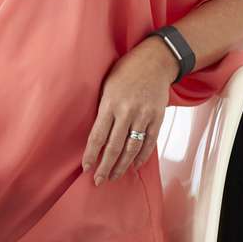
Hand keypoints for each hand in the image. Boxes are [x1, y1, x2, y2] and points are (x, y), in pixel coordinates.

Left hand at [80, 36, 177, 185]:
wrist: (155, 61)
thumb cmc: (125, 71)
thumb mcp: (106, 84)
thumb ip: (102, 108)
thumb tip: (96, 132)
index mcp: (110, 103)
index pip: (98, 135)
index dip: (91, 154)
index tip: (85, 167)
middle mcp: (127, 112)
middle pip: (114, 147)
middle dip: (105, 166)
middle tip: (98, 180)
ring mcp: (144, 116)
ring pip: (132, 149)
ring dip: (122, 166)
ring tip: (113, 176)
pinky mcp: (157, 118)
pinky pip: (149, 143)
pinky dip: (141, 157)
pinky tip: (134, 166)